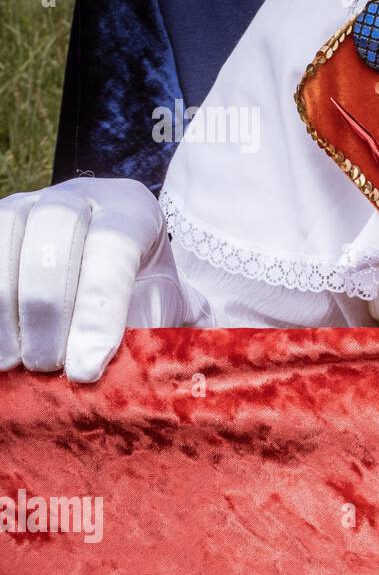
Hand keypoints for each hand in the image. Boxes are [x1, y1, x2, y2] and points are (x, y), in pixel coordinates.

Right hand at [0, 178, 197, 383]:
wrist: (120, 272)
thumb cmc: (144, 295)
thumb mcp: (166, 307)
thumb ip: (161, 332)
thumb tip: (140, 375)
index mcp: (131, 209)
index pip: (114, 249)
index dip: (98, 312)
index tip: (87, 369)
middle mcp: (75, 199)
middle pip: (51, 245)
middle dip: (46, 313)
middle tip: (48, 367)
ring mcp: (26, 206)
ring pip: (3, 247)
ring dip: (5, 313)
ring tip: (13, 364)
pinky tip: (0, 346)